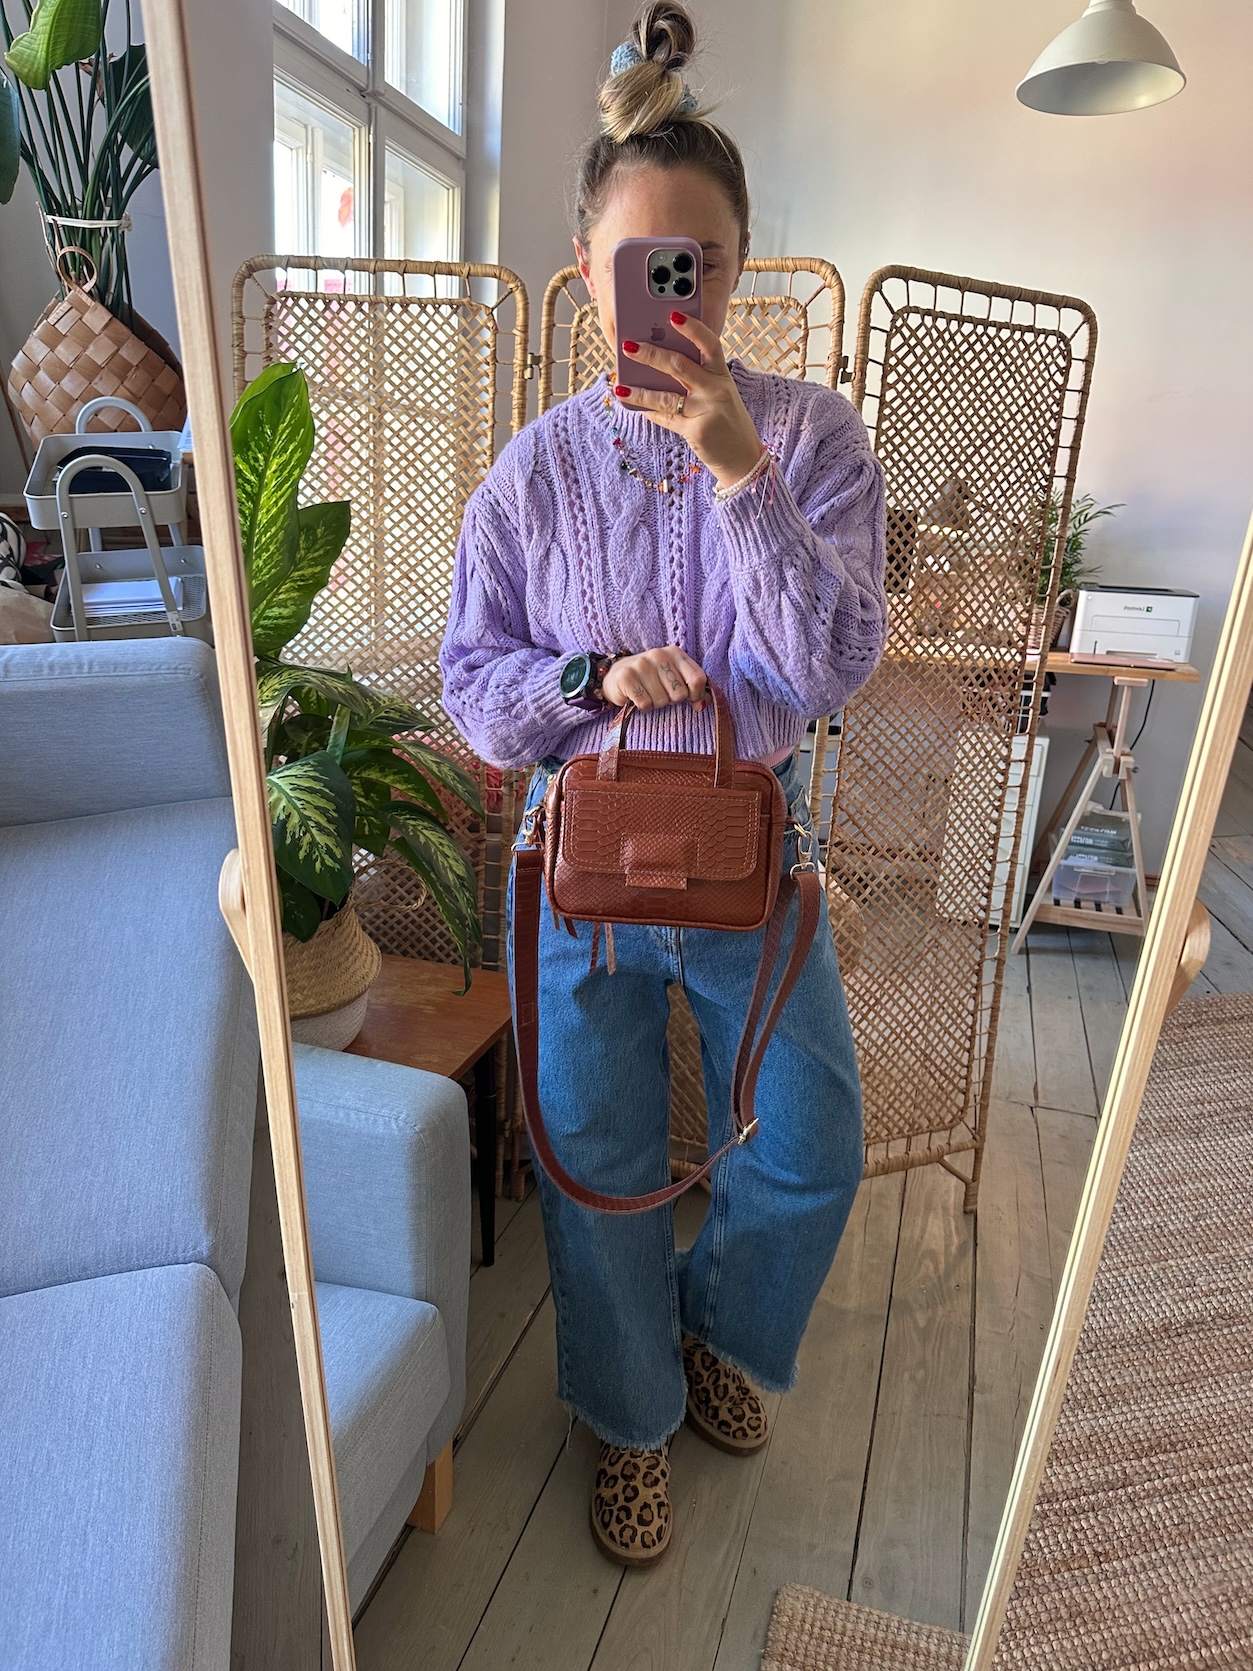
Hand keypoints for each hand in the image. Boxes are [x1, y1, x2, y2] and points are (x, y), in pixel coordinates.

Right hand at [601, 645, 707, 712]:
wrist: (616, 675)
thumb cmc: (651, 679)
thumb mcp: (674, 677)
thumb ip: (692, 688)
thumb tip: (701, 706)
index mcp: (675, 653)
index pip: (698, 679)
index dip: (696, 695)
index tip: (689, 698)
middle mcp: (659, 655)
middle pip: (680, 694)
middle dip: (671, 700)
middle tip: (660, 692)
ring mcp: (641, 664)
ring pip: (662, 701)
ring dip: (655, 704)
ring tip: (648, 693)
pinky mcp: (626, 677)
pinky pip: (645, 704)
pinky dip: (643, 707)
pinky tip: (637, 697)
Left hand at [616, 315, 765, 489]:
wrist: (743, 458)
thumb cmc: (726, 422)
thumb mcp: (719, 395)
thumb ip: (696, 379)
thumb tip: (659, 366)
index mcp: (722, 375)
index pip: (709, 344)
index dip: (692, 328)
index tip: (673, 315)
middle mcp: (716, 390)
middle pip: (679, 365)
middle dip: (651, 354)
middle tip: (628, 346)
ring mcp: (706, 411)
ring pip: (665, 395)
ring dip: (639, 389)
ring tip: (619, 384)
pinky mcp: (696, 432)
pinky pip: (665, 418)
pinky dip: (648, 411)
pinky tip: (633, 405)